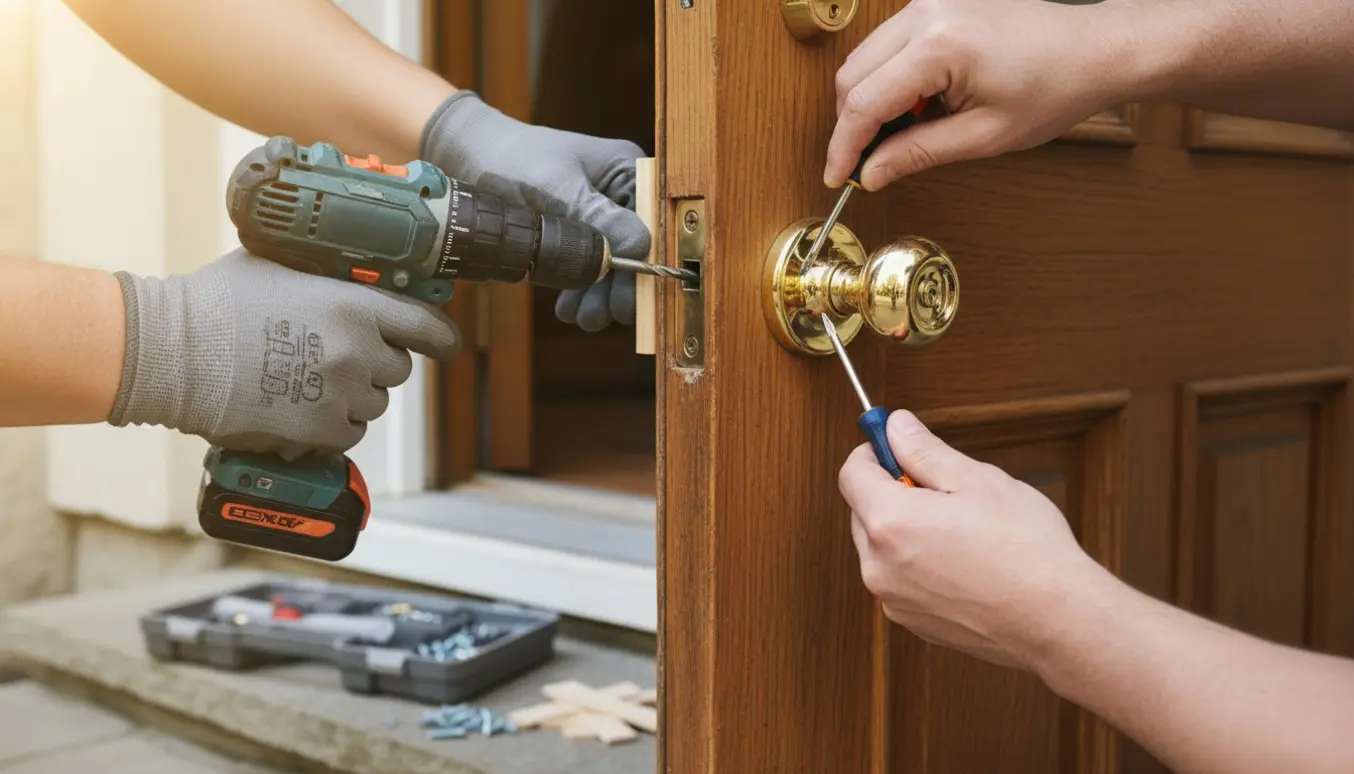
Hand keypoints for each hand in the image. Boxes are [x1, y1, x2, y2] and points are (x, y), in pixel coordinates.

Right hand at [109, 248, 459, 459]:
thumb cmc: (217, 302)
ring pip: (373, 404)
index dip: (439, 337)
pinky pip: (349, 433)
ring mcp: (342, 394)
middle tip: (340, 357)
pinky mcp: (320, 430)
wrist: (175, 352)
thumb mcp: (277, 266)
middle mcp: (359, 352)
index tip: (443, 343)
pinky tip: (302, 409)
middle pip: (398, 369)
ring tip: (310, 382)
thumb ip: (320, 273)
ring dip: (352, 396)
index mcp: (356, 306)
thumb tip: (338, 269)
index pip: (427, 326)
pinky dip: (333, 426)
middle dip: (375, 364)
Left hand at [421, 92, 649, 331]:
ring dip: (597, 295)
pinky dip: (579, 290)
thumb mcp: (556, 190)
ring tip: (577, 317)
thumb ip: (598, 219)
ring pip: (611, 266)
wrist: (466, 158)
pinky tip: (567, 308)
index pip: (654, 223)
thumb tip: (642, 247)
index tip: (631, 299)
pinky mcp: (575, 235)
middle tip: (597, 317)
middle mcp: (619, 195)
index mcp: (627, 172)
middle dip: (618, 288)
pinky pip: (586, 268)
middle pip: (635, 251)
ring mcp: (597, 218)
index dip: (647, 263)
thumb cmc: (512, 160)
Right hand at [825, 0, 1135, 189]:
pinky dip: (889, 82)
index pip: (862, 102)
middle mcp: (926, 14)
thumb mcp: (983, 136)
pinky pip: (887, 46)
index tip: (838, 178)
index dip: (843, 147)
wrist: (1094, 49)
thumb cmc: (1054, 87)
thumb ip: (918, 153)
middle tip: (867, 165)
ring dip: (870, 103)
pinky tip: (918, 108)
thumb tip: (871, 173)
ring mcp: (928, 3)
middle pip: (851, 76)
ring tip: (903, 135)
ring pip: (864, 59)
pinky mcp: (935, 5)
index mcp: (939, 45)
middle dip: (851, 125)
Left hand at [837, 410, 1110, 669]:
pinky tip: (963, 562)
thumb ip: (925, 451)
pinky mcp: (912, 622)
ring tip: (961, 530)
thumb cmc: (1026, 549)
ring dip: (905, 531)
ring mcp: (893, 600)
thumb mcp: (976, 480)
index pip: (851, 474)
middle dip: (891, 493)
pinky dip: (918, 564)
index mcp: (889, 523)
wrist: (1058, 620)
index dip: (872, 453)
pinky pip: (901, 579)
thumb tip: (896, 427)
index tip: (894, 446)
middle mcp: (878, 566)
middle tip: (941, 489)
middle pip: (863, 512)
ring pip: (881, 548)